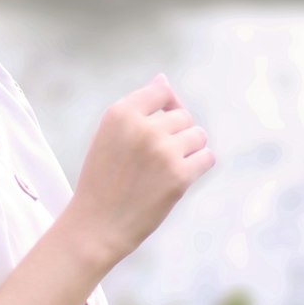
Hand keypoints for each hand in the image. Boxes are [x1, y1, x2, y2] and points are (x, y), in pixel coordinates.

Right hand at [68, 73, 214, 270]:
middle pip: (183, 116)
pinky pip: (207, 157)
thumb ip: (137, 108)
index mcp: (120, 113)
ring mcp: (163, 151)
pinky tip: (179, 177)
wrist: (96, 225)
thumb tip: (163, 79)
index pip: (162, 91)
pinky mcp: (179, 176)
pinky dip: (198, 166)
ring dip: (189, 150)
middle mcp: (143, 128)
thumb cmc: (103, 180)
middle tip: (155, 159)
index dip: (166, 107)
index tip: (156, 128)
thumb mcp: (109, 135)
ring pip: (198, 135)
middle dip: (176, 134)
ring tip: (167, 168)